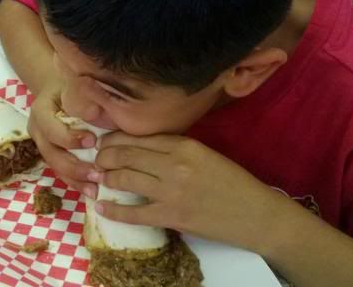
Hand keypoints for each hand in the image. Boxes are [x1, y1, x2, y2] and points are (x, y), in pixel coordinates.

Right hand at [28, 78, 99, 197]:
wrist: (60, 87)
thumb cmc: (73, 85)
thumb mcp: (77, 85)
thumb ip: (84, 99)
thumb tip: (95, 114)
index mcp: (41, 110)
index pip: (50, 128)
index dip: (69, 138)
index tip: (93, 141)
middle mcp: (37, 129)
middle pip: (50, 153)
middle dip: (73, 167)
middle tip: (97, 174)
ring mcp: (41, 143)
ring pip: (54, 166)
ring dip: (74, 180)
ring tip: (94, 190)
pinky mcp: (50, 153)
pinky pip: (60, 170)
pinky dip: (75, 182)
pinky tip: (91, 190)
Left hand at [94, 133, 290, 252]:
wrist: (257, 214)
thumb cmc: (233, 182)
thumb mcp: (205, 154)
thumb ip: (175, 148)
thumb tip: (141, 147)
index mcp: (184, 144)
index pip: (138, 137)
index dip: (114, 139)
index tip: (104, 142)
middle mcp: (174, 163)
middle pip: (125, 154)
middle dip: (103, 157)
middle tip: (95, 161)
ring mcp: (171, 191)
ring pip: (124, 179)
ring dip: (105, 179)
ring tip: (98, 180)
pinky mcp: (172, 216)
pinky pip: (133, 213)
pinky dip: (113, 210)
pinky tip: (102, 207)